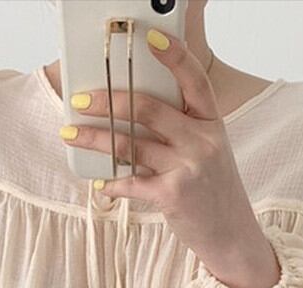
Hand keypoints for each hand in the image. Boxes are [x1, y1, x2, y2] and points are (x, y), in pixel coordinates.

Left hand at [60, 27, 280, 287]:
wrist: (232, 235)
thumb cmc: (213, 191)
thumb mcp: (208, 152)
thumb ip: (179, 130)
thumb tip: (130, 113)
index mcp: (211, 123)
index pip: (193, 79)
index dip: (172, 55)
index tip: (148, 37)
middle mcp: (202, 141)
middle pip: (148, 108)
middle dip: (107, 101)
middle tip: (80, 99)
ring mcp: (188, 168)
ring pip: (131, 144)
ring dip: (95, 139)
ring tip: (70, 134)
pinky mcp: (173, 196)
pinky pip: (132, 183)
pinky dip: (111, 183)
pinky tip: (99, 184)